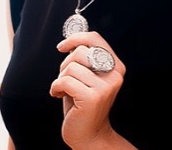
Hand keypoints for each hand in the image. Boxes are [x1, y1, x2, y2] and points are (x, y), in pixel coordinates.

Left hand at [49, 31, 125, 147]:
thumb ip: (84, 59)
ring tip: (65, 90)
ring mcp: (105, 87)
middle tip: (66, 80)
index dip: (76, 38)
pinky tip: (59, 95)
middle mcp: (115, 75)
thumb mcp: (87, 77)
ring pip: (70, 67)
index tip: (62, 46)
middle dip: (65, 65)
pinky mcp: (93, 98)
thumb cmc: (82, 104)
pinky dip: (56, 88)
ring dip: (61, 79)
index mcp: (116, 66)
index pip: (95, 39)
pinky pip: (65, 81)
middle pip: (80, 52)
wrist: (89, 134)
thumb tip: (70, 40)